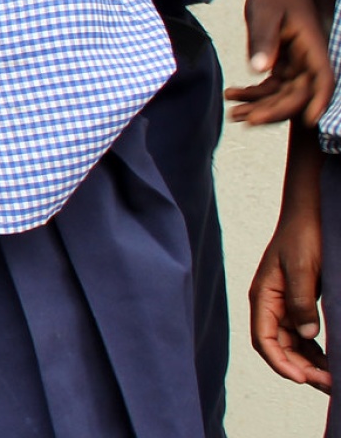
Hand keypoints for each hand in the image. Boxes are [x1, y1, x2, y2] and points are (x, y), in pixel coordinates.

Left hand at [230, 0, 337, 125]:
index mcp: (313, 47)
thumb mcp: (265, 13)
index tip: (310, 121)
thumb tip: (259, 69)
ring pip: (283, 95)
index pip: (323, 79)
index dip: (319, 100)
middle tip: (247, 119)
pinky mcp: (282, 66)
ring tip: (234, 114)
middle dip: (275, 111)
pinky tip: (232, 95)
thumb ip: (263, 39)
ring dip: (261, 107)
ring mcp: (296, 65)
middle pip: (299, 94)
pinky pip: (271, 88)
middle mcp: (308, 60)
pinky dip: (253, 95)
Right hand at [251, 205, 331, 389]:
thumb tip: (308, 335)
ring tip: (332, 379)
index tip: (301, 378)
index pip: (264, 338)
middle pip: (279, 347)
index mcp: (263, 296)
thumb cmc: (303, 235)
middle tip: (328, 383)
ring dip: (309, 363)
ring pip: (293, 344)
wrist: (312, 213)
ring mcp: (286, 305)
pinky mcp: (301, 303)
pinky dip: (316, 351)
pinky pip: (305, 335)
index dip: (280, 362)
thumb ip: (302, 302)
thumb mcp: (303, 268)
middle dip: (300, 368)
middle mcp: (272, 304)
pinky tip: (331, 360)